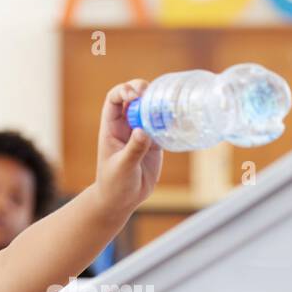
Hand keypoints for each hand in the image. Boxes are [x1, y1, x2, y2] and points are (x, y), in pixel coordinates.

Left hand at [95, 79, 162, 213]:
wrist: (122, 200)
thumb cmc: (114, 184)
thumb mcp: (122, 167)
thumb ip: (133, 149)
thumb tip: (143, 131)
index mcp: (111, 127)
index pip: (114, 100)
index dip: (124, 91)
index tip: (135, 94)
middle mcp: (126, 126)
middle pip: (134, 98)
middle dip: (143, 90)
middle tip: (153, 92)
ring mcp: (141, 133)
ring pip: (150, 110)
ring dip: (159, 104)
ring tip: (170, 104)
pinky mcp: (154, 143)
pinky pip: (163, 126)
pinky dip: (170, 121)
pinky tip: (179, 120)